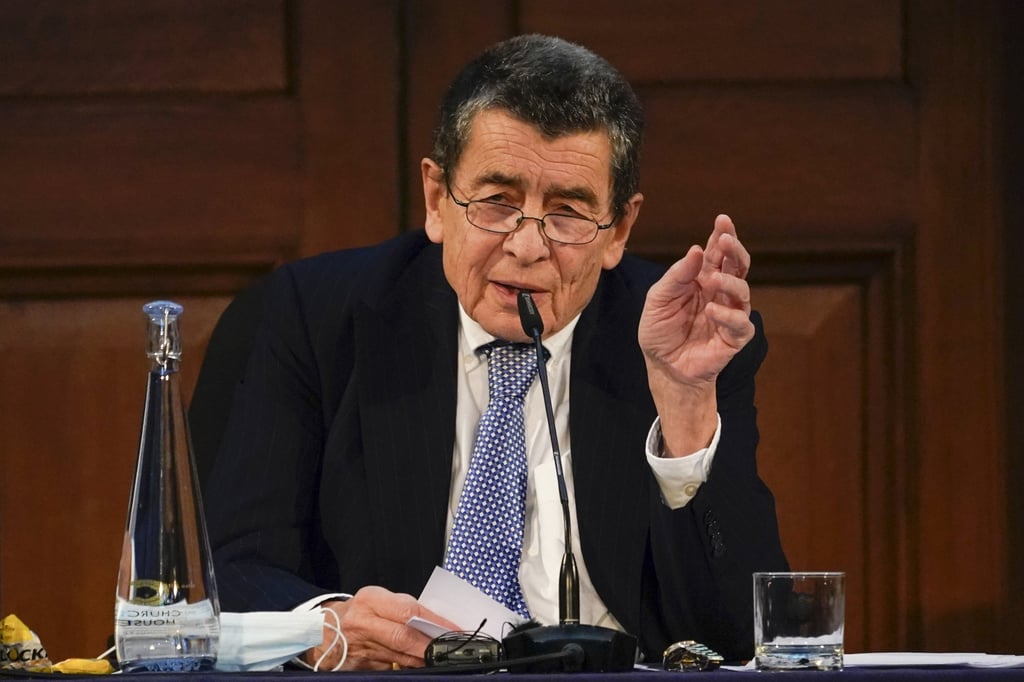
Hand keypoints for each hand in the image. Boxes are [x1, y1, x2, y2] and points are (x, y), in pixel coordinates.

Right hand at [302, 585, 458, 670]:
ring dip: (421, 659)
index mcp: (370, 600)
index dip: (434, 621)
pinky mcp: (359, 666)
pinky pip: (390, 667)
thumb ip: (402, 608)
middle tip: (448, 649)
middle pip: (403, 637)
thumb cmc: (357, 612)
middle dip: (429, 645)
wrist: (322, 631)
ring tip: (438, 657)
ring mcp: (360, 647)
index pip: (408, 610)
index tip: (453, 629)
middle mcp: (363, 622)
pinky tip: (417, 664)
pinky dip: (406, 667)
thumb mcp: (377, 601)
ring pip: (399, 656)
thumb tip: (435, 622)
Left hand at [638, 214, 753, 454]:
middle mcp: (719, 293)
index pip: (716, 253)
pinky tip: (712, 311)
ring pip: (742, 291)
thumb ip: (676, 276)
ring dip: (730, 282)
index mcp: (701, 279)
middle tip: (727, 240)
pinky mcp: (734, 338)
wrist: (662, 367)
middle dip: (734, 250)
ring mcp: (729, 314)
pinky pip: (740, 324)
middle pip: (736, 266)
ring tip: (714, 281)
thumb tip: (696, 250)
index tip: (722, 220)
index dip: (722, 236)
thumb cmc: (660, 331)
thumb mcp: (658, 300)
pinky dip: (728, 316)